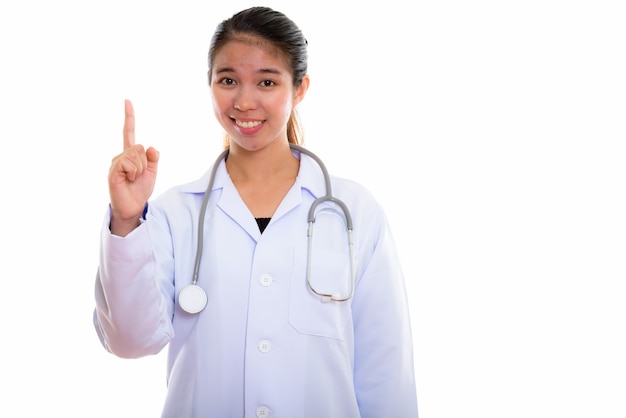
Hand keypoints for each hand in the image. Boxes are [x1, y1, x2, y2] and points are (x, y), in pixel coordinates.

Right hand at [108, 99, 159, 235]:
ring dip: (139, 169)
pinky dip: (133, 172)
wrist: (133, 207)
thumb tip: (150, 147)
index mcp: (131, 154)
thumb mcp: (152, 171)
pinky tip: (127, 180)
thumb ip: (153, 158)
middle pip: (139, 147)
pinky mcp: (113, 171)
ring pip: (135, 155)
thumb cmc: (140, 190)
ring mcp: (115, 163)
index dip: (129, 117)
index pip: (129, 132)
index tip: (127, 101)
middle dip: (145, 163)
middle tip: (138, 176)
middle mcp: (121, 156)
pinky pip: (128, 163)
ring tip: (132, 179)